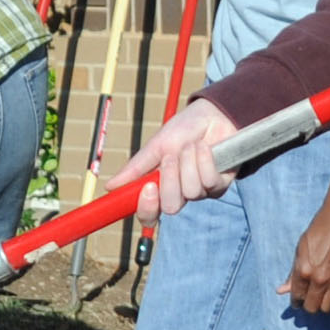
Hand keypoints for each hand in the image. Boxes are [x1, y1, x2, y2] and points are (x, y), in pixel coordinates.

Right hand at [115, 99, 238, 221]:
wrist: (213, 114)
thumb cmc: (184, 129)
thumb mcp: (156, 146)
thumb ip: (136, 168)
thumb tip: (109, 186)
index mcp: (160, 188)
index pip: (148, 215)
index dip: (147, 208)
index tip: (148, 188)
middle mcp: (179, 194)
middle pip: (171, 207)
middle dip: (170, 179)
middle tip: (171, 157)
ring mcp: (200, 192)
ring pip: (191, 192)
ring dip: (188, 163)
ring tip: (191, 146)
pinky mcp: (219, 186)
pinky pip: (209, 181)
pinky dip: (204, 159)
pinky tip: (205, 148)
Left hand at [281, 198, 329, 311]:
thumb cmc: (321, 227)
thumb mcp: (301, 248)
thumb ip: (293, 272)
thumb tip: (281, 290)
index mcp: (304, 270)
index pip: (297, 297)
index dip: (296, 300)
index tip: (298, 300)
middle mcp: (321, 278)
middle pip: (313, 307)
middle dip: (309, 304)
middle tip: (310, 297)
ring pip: (329, 308)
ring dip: (324, 304)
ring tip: (323, 295)